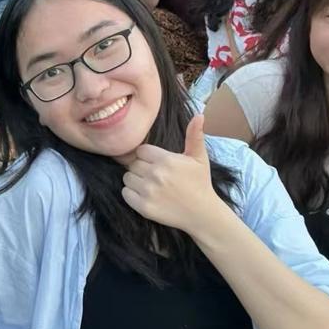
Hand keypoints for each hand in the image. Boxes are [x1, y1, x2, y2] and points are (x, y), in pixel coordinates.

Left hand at [124, 115, 224, 234]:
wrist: (203, 214)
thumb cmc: (200, 183)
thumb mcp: (199, 158)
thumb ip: (194, 135)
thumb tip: (199, 114)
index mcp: (166, 160)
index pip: (141, 150)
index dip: (148, 156)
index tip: (158, 163)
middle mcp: (155, 174)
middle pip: (133, 163)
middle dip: (141, 168)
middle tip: (155, 175)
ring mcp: (148, 191)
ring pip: (127, 177)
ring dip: (135, 180)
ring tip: (150, 185)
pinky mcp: (143, 207)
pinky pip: (125, 193)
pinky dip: (131, 194)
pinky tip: (145, 195)